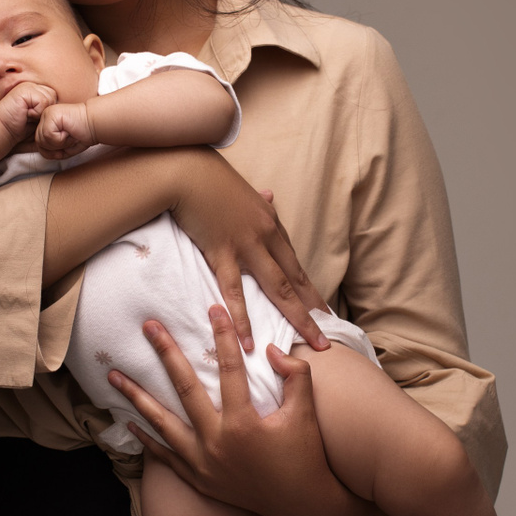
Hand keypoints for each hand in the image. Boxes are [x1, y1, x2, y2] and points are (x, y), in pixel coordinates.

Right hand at [0, 82, 57, 141]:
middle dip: (47, 111)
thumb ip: (50, 112)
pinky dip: (36, 112)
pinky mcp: (25, 90)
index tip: (37, 119)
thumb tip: (70, 117)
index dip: (50, 111)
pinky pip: (43, 101)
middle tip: (32, 118)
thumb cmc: (20, 128)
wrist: (3, 129)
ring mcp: (29, 86)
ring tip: (28, 116)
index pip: (55, 97)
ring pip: (50, 98)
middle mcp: (33, 86)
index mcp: (37, 91)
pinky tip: (25, 114)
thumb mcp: (39, 120)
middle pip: (54, 97)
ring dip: (41, 113)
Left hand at [35, 101, 95, 158]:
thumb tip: (42, 152)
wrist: (95, 125)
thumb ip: (50, 151)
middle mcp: (45, 116)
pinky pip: (48, 135)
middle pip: (39, 142)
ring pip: (42, 139)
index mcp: (46, 122)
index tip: (67, 144)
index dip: (53, 150)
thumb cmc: (83, 135)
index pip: (40, 143)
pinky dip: (60, 139)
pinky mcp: (51, 115)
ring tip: (70, 135)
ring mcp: (47, 114)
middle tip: (69, 139)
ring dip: (59, 143)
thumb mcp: (64, 147)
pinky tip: (69, 132)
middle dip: (55, 148)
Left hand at [109, 305, 382, 515]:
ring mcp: (203, 465)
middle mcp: (216, 444)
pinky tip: (131, 424)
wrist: (305, 505)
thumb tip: (270, 350)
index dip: (223, 337)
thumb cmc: (308, 456)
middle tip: (149, 327)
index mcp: (243, 424)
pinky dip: (147, 440)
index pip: (229, 370)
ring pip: (162, 424)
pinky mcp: (199, 481)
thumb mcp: (306, 413)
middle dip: (165, 353)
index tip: (213, 309)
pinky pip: (166, 457)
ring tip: (113, 376)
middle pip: (184, 388)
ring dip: (137, 398)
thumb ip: (295, 375)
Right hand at [168, 153, 327, 350]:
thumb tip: (270, 196)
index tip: (322, 311)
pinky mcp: (222, 252)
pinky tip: (249, 340)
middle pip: (295, 281)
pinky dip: (243, 318)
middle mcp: (266, 236)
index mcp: (271, 224)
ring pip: (277, 289)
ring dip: (297, 319)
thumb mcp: (243, 191)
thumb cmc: (211, 180)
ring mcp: (247, 245)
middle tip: (328, 339)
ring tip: (311, 345)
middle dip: (314, 312)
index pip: (295, 265)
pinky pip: (235, 290)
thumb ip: (258, 201)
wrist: (187, 171)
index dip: (309, 290)